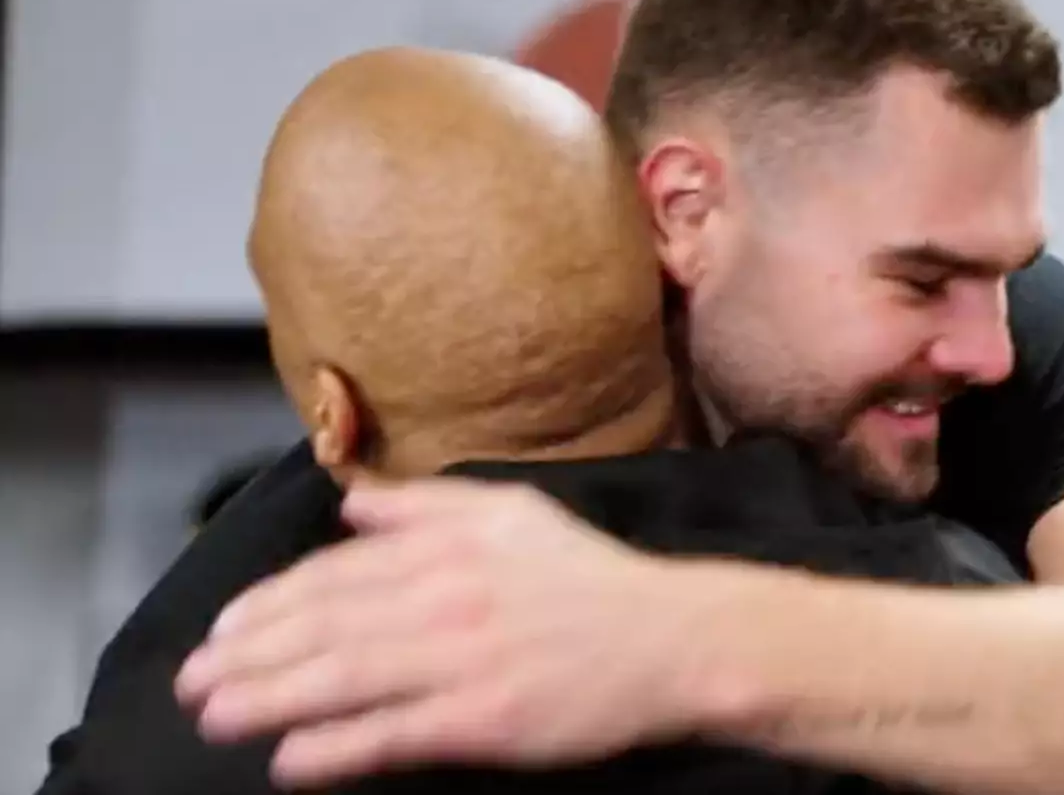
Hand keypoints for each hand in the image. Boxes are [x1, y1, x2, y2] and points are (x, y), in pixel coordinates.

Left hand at [174, 478, 717, 786]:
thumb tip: (353, 500)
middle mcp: (446, 594)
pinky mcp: (484, 718)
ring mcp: (463, 658)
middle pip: (326, 624)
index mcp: (449, 543)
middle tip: (193, 681)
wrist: (670, 638)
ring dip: (269, 698)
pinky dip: (337, 749)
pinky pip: (394, 735)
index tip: (226, 629)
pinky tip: (291, 762)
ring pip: (344, 677)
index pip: (338, 572)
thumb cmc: (588, 578)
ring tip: (215, 716)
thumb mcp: (514, 512)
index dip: (271, 602)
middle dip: (249, 654)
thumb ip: (429, 503)